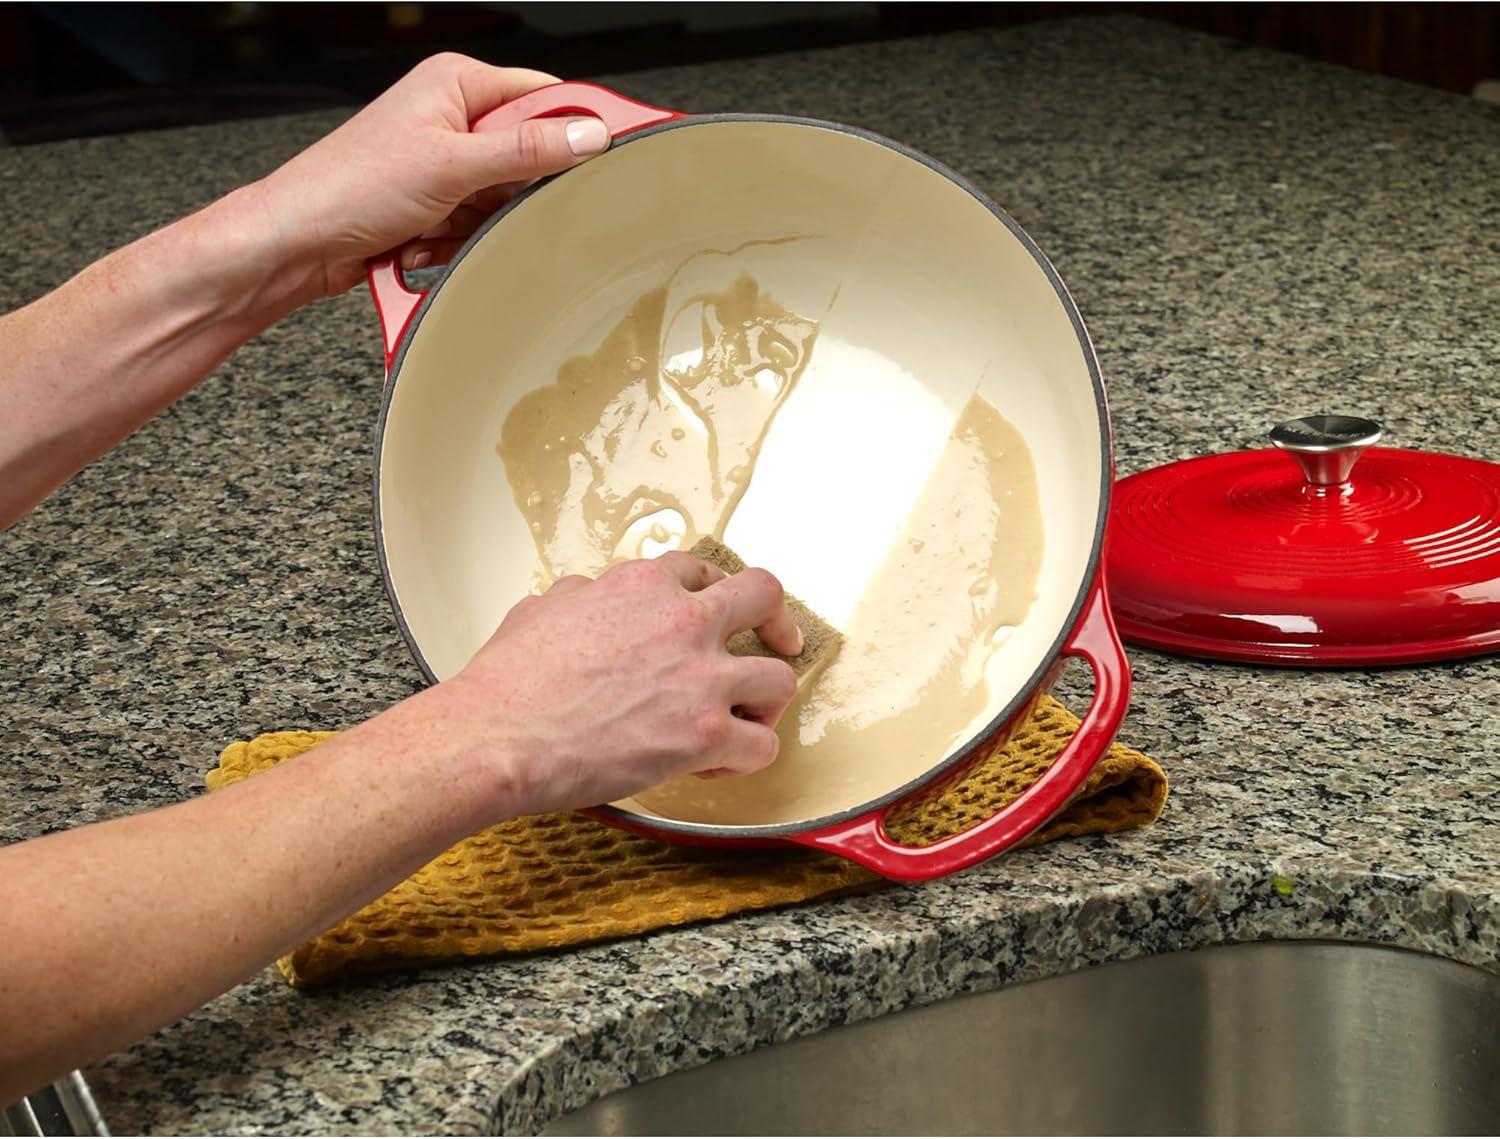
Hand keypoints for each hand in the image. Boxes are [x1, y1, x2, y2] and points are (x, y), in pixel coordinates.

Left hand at [252, 53, 611, 297]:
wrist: (297, 244)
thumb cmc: (348, 188)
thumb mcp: (451, 166)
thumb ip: (527, 150)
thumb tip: (589, 133)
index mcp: (455, 84)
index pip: (543, 95)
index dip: (576, 126)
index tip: (614, 150)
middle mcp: (450, 116)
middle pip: (527, 155)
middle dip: (510, 192)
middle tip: (483, 203)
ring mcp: (443, 163)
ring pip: (503, 198)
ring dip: (479, 223)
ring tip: (436, 225)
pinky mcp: (435, 203)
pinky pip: (477, 224)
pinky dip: (459, 240)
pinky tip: (424, 242)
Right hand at [436, 553, 802, 815]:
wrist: (495, 737)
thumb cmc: (507, 681)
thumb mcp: (542, 608)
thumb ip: (580, 596)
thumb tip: (585, 596)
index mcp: (643, 584)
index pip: (704, 571)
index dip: (713, 595)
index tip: (715, 613)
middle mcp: (683, 620)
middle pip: (766, 597)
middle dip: (777, 622)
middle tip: (777, 643)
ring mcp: (700, 678)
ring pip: (780, 680)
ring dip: (765, 703)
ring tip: (742, 722)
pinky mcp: (704, 735)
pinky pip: (762, 747)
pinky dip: (744, 760)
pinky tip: (713, 766)